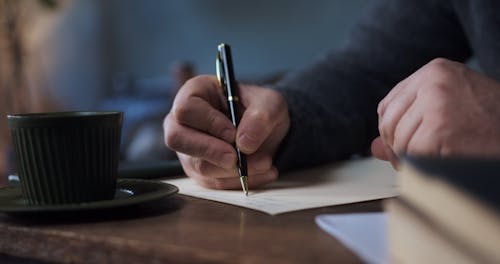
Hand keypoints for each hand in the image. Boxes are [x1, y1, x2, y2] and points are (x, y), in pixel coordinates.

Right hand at [163, 75, 289, 188]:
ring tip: (264, 163)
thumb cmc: (261, 109)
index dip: (208, 123)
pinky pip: (211, 182)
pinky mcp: (198, 170)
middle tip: (236, 159)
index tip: (233, 134)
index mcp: (195, 92)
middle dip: (210, 151)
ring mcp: (188, 148)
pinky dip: (237, 181)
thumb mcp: (271, 104)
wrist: (267, 130)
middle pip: (177, 138)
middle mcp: (183, 120)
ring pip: (197, 165)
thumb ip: (261, 117)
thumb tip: (244, 144)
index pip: (186, 109)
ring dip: (231, 170)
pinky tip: (262, 172)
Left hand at [372, 58, 499, 165]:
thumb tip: (375, 147)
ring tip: (432, 160)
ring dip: (409, 160)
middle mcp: (434, 80)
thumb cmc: (491, 123)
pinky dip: (421, 167)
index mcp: (435, 71)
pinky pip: (413, 155)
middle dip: (397, 147)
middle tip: (412, 159)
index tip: (400, 143)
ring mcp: (437, 102)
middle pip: (389, 122)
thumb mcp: (447, 111)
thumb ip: (410, 122)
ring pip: (399, 141)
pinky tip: (441, 163)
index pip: (389, 104)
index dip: (392, 130)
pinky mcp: (441, 128)